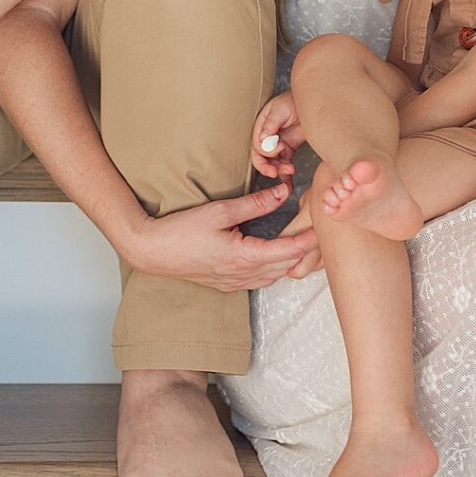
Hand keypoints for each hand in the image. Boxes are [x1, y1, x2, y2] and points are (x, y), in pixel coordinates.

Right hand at [126, 185, 320, 291]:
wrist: (151, 251)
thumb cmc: (180, 230)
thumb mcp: (220, 210)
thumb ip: (255, 203)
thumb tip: (283, 192)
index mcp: (243, 257)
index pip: (287, 251)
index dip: (308, 240)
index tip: (324, 228)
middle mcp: (242, 275)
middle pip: (286, 267)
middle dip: (305, 253)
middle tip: (320, 234)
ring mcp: (234, 282)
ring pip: (274, 276)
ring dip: (290, 262)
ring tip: (304, 244)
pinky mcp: (226, 284)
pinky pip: (260, 280)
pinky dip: (274, 268)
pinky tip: (276, 256)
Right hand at [250, 91, 303, 177]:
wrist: (311, 103)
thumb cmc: (292, 101)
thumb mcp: (279, 109)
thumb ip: (271, 123)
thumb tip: (263, 137)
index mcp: (261, 128)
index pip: (257, 146)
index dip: (267, 150)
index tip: (281, 146)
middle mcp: (267, 139)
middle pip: (261, 158)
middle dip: (267, 167)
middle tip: (276, 171)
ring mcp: (277, 146)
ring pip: (272, 164)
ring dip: (279, 171)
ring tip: (290, 171)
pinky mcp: (288, 151)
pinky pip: (284, 165)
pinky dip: (285, 177)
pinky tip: (288, 186)